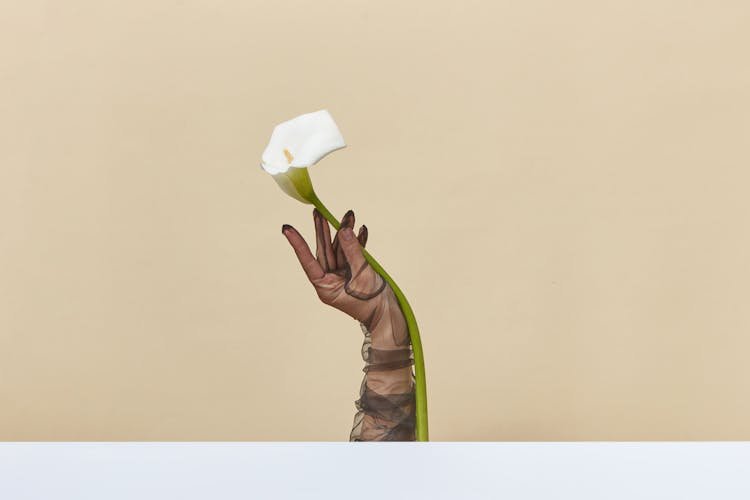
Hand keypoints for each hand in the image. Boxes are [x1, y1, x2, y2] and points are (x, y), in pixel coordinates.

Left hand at [281, 209, 394, 331]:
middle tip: (317, 211)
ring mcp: (342, 276)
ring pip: (340, 249)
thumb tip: (343, 230)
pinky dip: (358, 243)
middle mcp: (330, 280)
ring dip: (345, 232)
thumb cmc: (372, 302)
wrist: (388, 315)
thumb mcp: (361, 275)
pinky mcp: (355, 273)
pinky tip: (361, 229)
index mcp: (324, 286)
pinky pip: (353, 254)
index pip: (308, 261)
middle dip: (323, 230)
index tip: (286, 228)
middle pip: (324, 251)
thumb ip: (353, 251)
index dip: (298, 244)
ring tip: (349, 214)